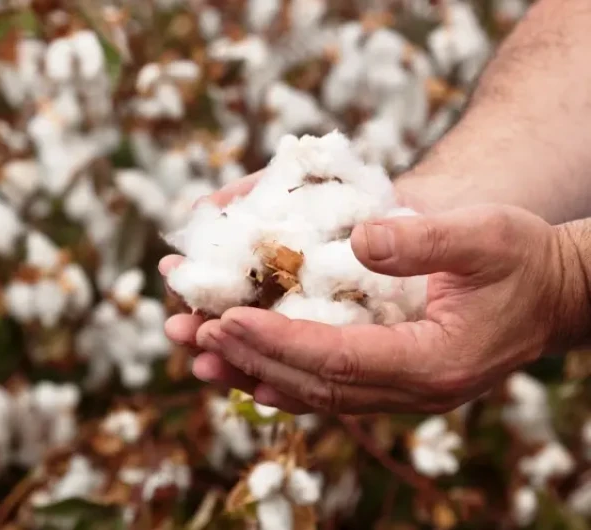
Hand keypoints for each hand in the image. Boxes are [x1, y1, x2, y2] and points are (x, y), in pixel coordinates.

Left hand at [162, 197, 585, 413]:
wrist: (551, 294)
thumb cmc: (523, 260)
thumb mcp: (487, 234)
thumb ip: (426, 240)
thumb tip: (361, 239)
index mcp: (432, 363)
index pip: (337, 360)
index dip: (277, 340)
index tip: (226, 317)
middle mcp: (410, 390)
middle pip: (311, 384)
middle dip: (246, 358)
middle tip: (188, 334)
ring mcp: (398, 390)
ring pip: (311, 391)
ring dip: (249, 372)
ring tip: (195, 353)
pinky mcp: (388, 377)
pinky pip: (324, 385)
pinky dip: (278, 376)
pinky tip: (241, 368)